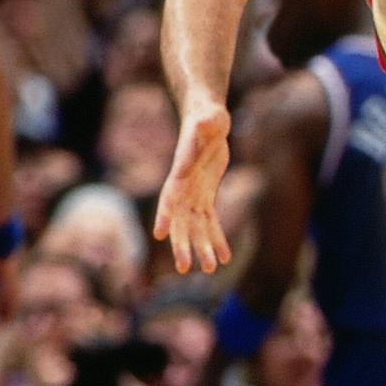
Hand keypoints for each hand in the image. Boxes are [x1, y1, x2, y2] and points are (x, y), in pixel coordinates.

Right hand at [154, 93, 232, 273]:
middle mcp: (184, 187)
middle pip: (181, 219)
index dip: (166, 213)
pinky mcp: (207, 195)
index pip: (170, 195)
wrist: (207, 118)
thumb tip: (207, 121)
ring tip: (211, 269)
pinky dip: (217, 238)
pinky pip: (211, 221)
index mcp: (181, 171)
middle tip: (183, 268)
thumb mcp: (210, 117)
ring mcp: (195, 193)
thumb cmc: (207, 116)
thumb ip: (207, 122)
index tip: (160, 234)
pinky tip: (224, 257)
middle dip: (182, 243)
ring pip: (197, 226)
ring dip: (202, 247)